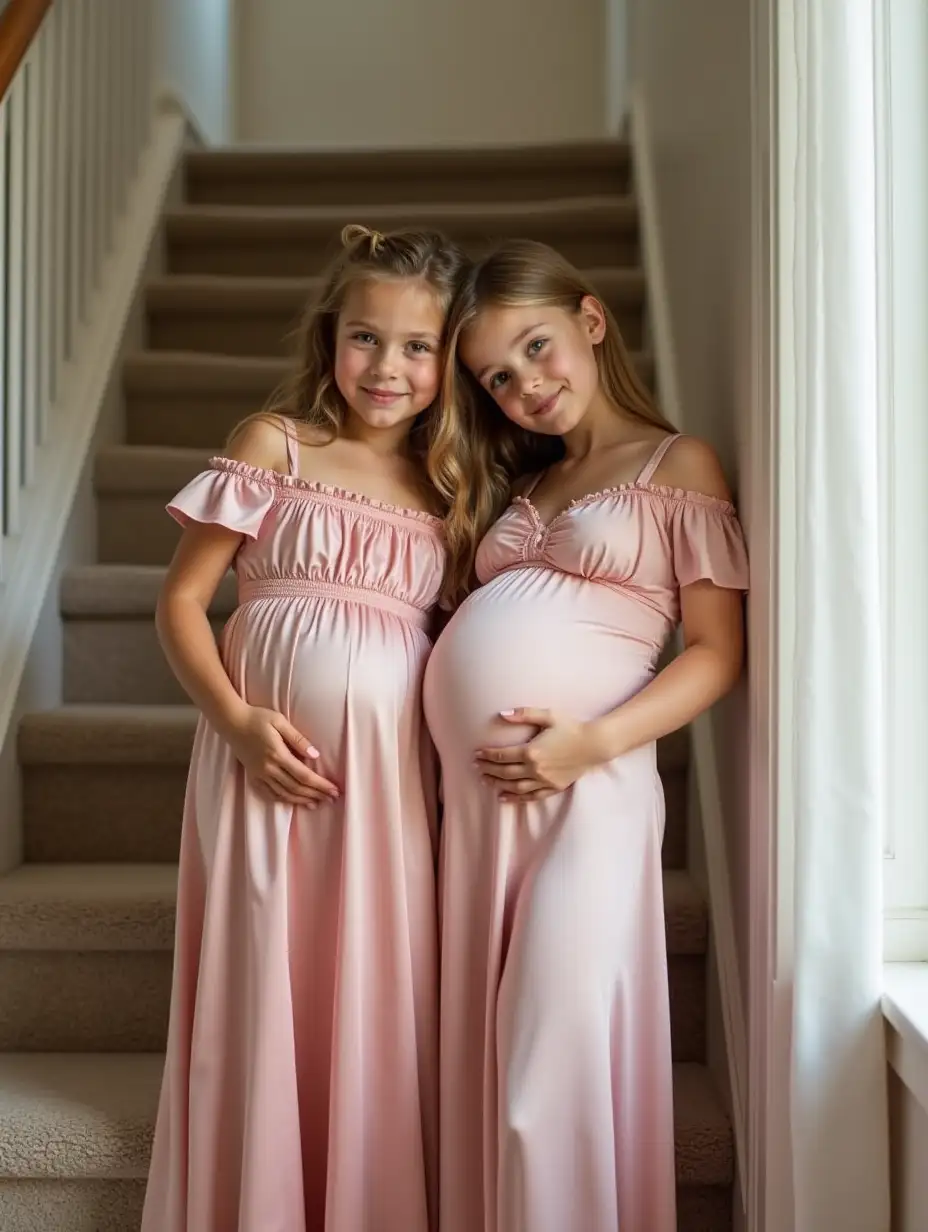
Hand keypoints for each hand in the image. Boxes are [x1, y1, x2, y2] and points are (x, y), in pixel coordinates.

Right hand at [226, 706, 339, 807]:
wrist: (232, 722)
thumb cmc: (258, 718)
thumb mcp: (280, 721)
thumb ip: (298, 739)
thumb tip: (315, 755)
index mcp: (278, 754)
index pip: (304, 775)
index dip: (321, 785)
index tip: (334, 790)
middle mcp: (269, 768)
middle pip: (297, 787)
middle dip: (316, 794)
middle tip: (332, 799)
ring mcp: (259, 774)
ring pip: (284, 794)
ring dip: (302, 800)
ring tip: (317, 803)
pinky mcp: (253, 776)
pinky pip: (269, 794)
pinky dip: (283, 800)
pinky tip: (293, 801)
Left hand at [474, 708, 607, 801]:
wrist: (594, 745)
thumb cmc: (571, 727)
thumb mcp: (548, 715)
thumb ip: (524, 714)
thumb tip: (501, 714)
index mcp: (531, 751)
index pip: (502, 755)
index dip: (487, 755)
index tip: (476, 753)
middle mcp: (535, 769)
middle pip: (504, 772)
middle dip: (488, 770)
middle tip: (476, 767)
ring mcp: (544, 780)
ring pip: (514, 786)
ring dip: (497, 784)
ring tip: (484, 781)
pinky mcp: (553, 787)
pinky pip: (530, 796)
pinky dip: (515, 798)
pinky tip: (503, 797)